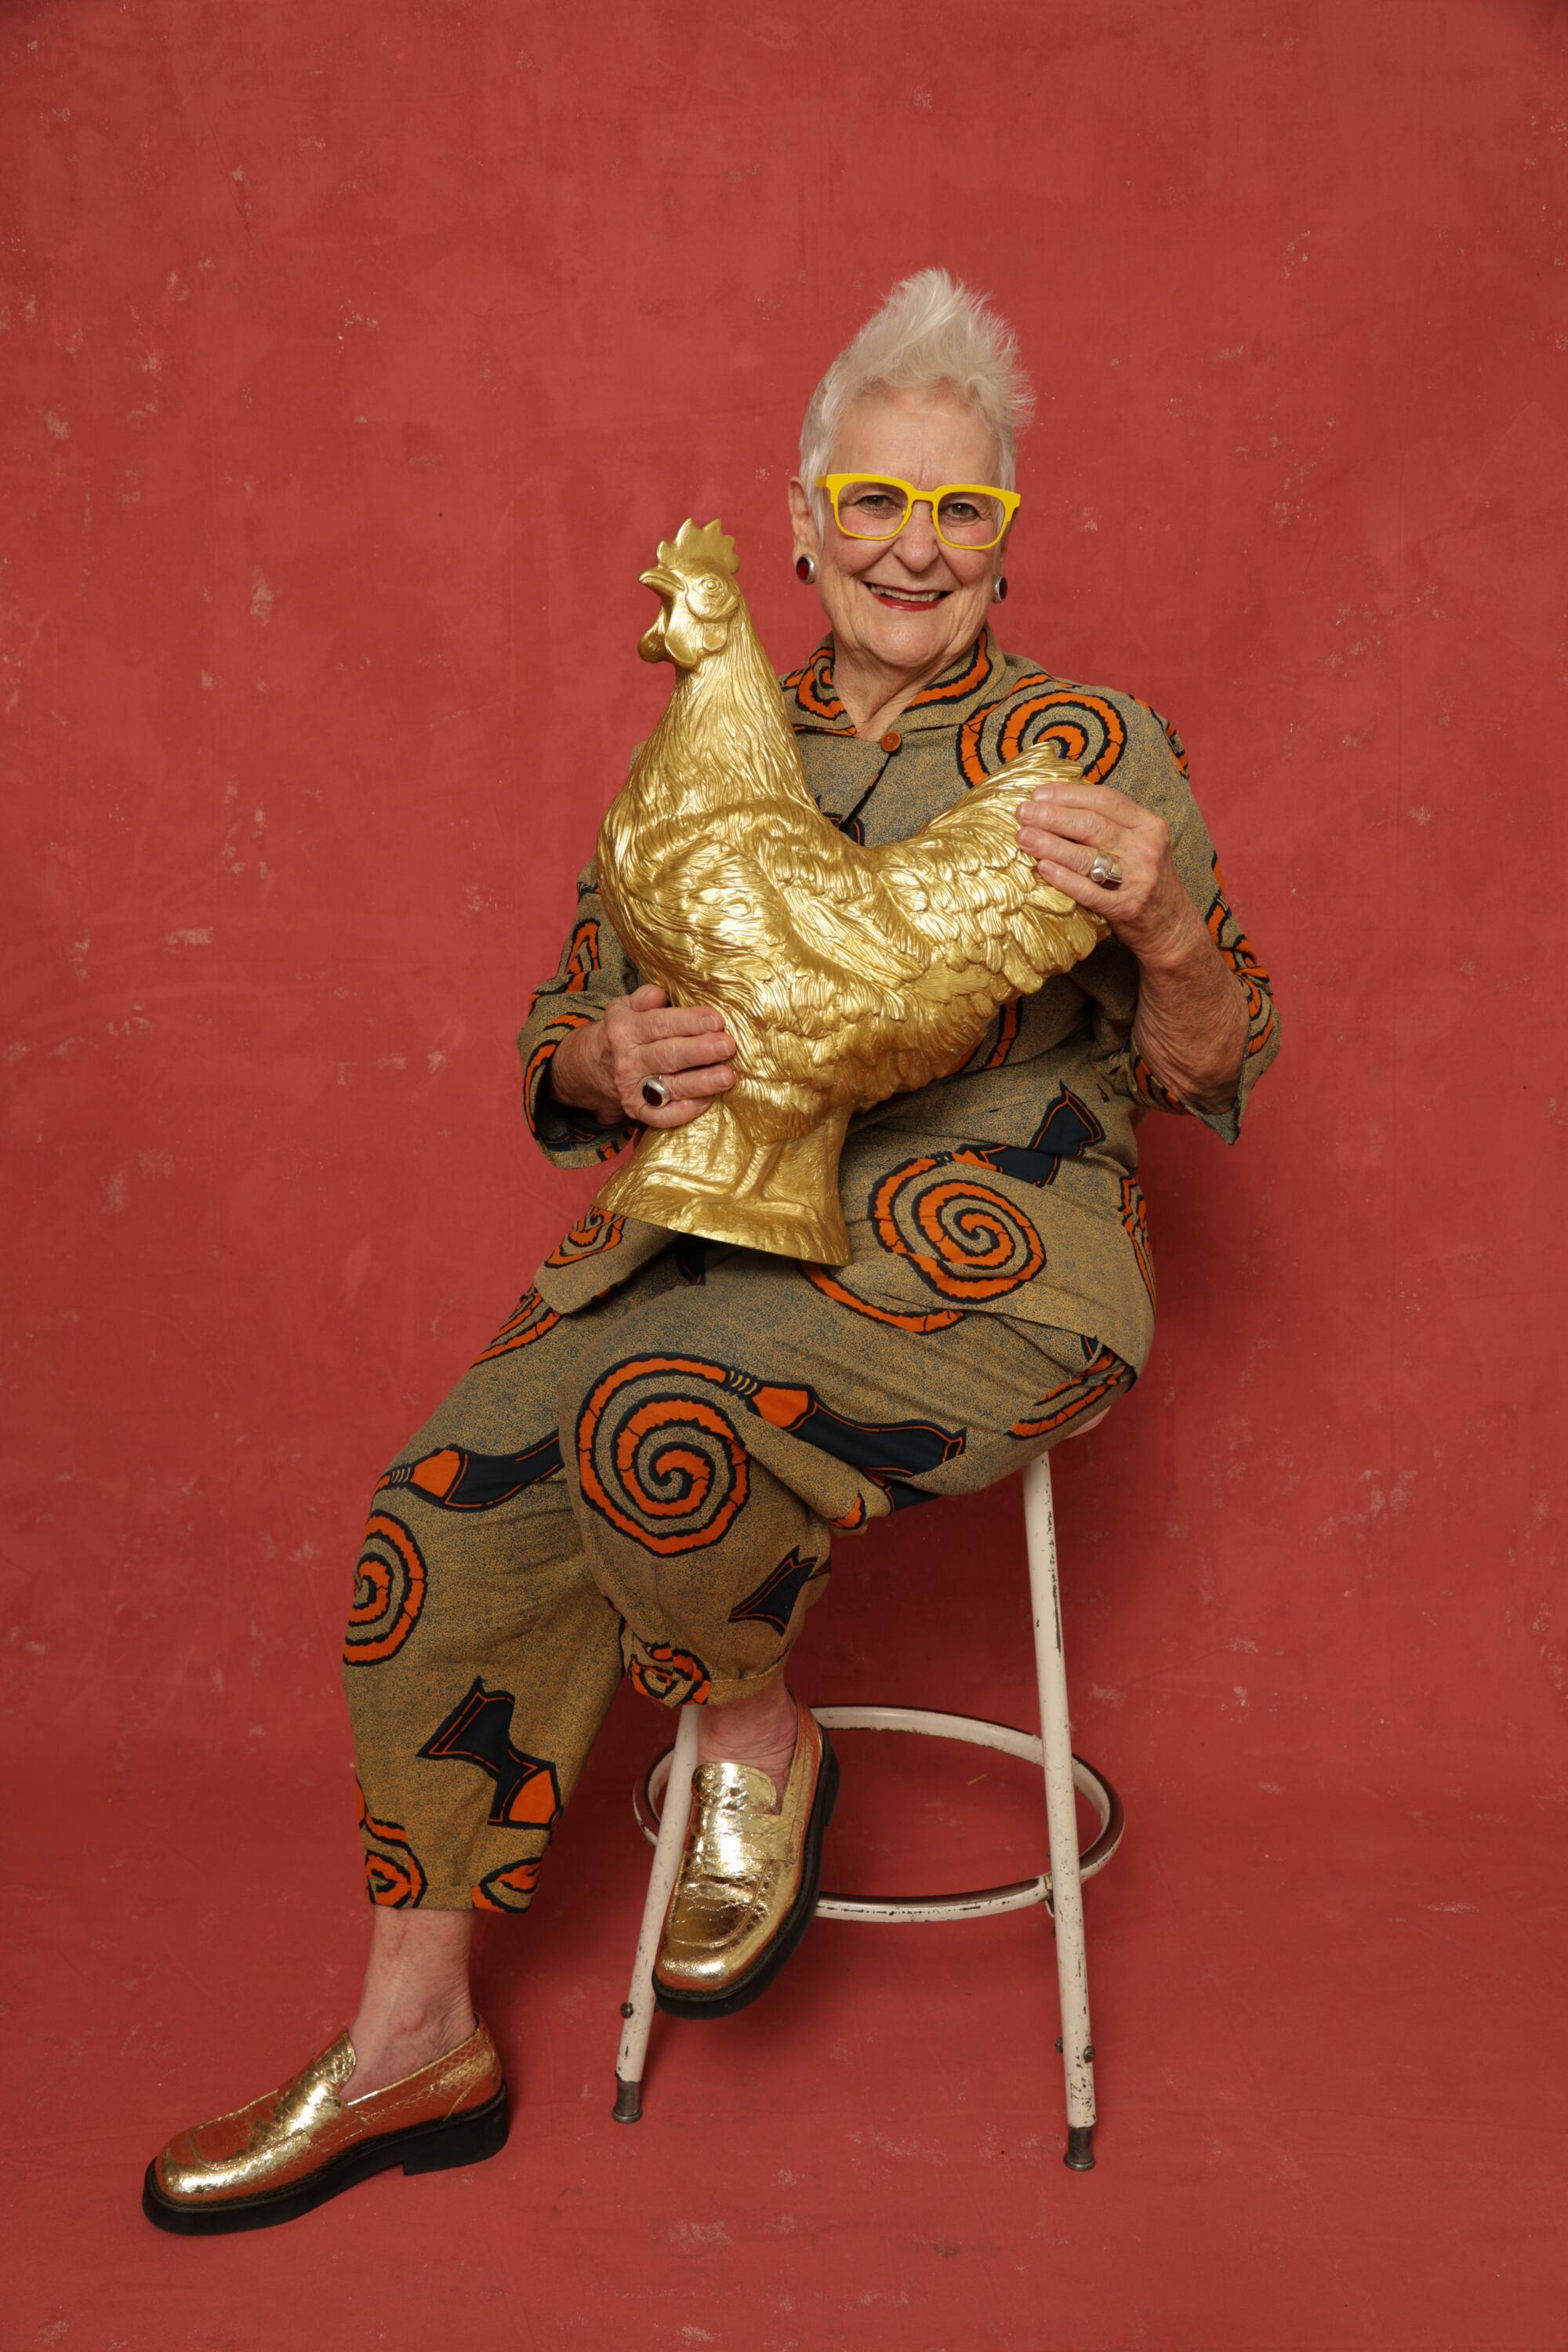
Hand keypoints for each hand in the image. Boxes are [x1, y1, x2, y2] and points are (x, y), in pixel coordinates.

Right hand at [549, 984, 737, 1129]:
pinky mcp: (639, 1111)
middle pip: (668, 1056)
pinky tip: (708, 1100)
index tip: (717, 1020)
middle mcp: (628, 1061)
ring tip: (727, 1076)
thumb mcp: (625, 1008)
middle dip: (700, 1052)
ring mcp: (633, 1089)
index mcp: (626, 1030)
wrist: (593, 1068)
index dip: (690, 1022)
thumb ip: (643, 998)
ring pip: (671, 1086)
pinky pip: (663, 1117)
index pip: (660, 1024)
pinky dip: (685, 1112)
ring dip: (701, 1083)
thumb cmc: (623, 1033)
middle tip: (727, 1046)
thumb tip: (658, 994)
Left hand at [1016, 781, 1201, 969]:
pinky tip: (1042, 868)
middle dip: (1052, 817)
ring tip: (1023, 837)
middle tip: (1022, 813)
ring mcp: (1138, 879)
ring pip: (1087, 856)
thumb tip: (1059, 804)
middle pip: (1091, 825)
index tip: (1038, 794)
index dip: (1068, 795)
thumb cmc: (1146, 879)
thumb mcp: (1140, 843)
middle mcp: (1145, 848)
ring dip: (1050, 844)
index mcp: (1148, 825)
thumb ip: (1111, 823)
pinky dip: (1064, 878)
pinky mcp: (1126, 908)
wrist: (1171, 926)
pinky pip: (1089, 891)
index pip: (1105, 800)